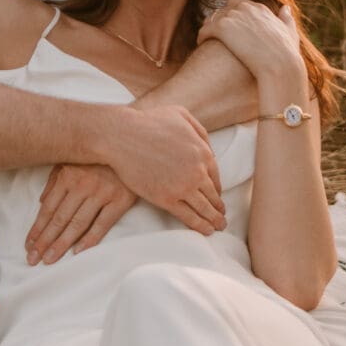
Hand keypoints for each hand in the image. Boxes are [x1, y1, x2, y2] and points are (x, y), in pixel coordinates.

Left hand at [26, 165, 135, 265]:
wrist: (133, 149)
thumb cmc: (98, 156)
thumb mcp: (72, 160)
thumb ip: (55, 180)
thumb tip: (41, 201)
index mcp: (68, 175)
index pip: (48, 208)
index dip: (37, 228)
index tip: (28, 245)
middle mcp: (82, 184)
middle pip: (59, 218)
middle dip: (44, 241)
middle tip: (33, 259)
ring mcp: (102, 193)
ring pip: (77, 224)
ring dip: (61, 244)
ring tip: (49, 259)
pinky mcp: (120, 200)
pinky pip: (102, 224)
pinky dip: (90, 239)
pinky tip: (77, 252)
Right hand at [103, 103, 225, 232]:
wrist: (123, 137)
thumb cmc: (148, 122)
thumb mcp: (181, 114)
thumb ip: (199, 131)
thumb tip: (210, 150)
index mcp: (202, 152)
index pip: (215, 176)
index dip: (217, 189)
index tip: (217, 197)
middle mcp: (197, 172)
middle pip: (212, 195)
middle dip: (219, 208)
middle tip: (222, 217)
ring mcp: (182, 187)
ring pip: (204, 208)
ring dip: (213, 220)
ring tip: (218, 227)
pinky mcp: (166, 199)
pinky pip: (188, 216)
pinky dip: (199, 225)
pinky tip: (206, 231)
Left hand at [198, 0, 303, 86]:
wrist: (280, 65)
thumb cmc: (287, 54)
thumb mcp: (290, 33)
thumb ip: (287, 19)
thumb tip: (285, 8)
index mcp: (260, 8)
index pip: (241, 5)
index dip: (235, 17)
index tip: (232, 29)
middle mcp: (246, 7)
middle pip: (225, 8)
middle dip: (221, 19)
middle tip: (217, 33)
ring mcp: (233, 16)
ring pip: (213, 18)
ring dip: (210, 27)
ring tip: (207, 40)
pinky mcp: (222, 27)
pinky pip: (205, 29)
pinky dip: (202, 36)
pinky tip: (201, 45)